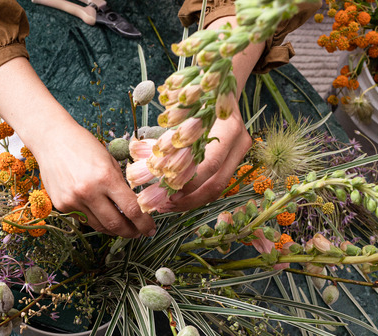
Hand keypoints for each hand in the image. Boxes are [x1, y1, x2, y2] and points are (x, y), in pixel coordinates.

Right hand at [32, 120, 154, 237]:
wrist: (52, 140)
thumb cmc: (83, 146)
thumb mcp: (109, 160)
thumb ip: (120, 184)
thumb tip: (133, 206)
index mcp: (106, 177)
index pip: (131, 209)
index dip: (144, 223)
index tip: (150, 229)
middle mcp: (89, 192)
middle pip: (116, 224)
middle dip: (130, 232)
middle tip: (138, 233)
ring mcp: (73, 201)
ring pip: (99, 226)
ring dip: (113, 228)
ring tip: (122, 226)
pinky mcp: (62, 205)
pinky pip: (84, 219)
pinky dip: (95, 219)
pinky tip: (99, 212)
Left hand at [166, 15, 262, 212]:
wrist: (222, 87)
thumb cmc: (197, 97)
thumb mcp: (181, 112)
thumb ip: (163, 134)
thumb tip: (136, 154)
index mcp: (230, 128)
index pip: (210, 164)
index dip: (187, 182)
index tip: (164, 190)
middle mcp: (240, 143)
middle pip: (216, 184)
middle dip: (188, 199)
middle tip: (163, 205)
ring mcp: (240, 153)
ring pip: (217, 189)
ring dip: (190, 201)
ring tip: (167, 206)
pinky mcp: (235, 160)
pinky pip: (216, 184)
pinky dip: (196, 194)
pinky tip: (177, 199)